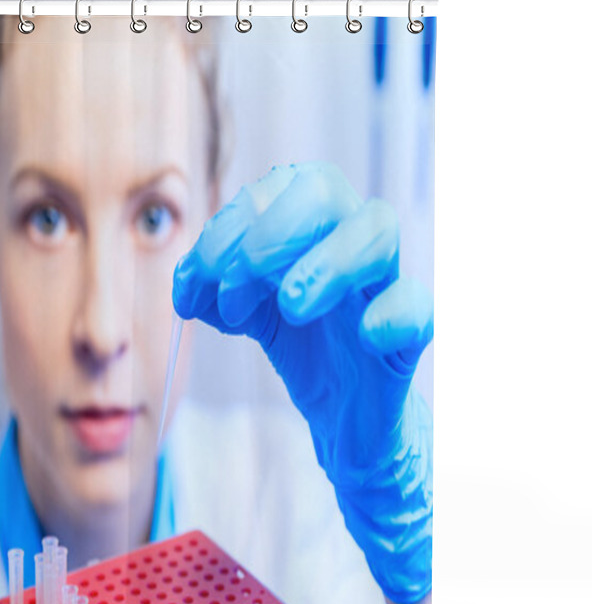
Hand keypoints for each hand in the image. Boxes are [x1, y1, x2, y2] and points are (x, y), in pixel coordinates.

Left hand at [173, 162, 432, 603]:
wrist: (345, 414)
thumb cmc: (301, 347)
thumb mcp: (246, 313)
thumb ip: (210, 293)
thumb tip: (185, 286)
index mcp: (308, 226)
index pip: (274, 189)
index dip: (230, 226)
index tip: (201, 279)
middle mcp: (348, 240)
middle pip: (324, 191)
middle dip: (270, 233)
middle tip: (238, 290)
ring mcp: (383, 282)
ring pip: (378, 230)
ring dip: (325, 261)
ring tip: (291, 307)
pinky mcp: (408, 333)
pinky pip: (419, 305)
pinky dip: (392, 315)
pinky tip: (365, 336)